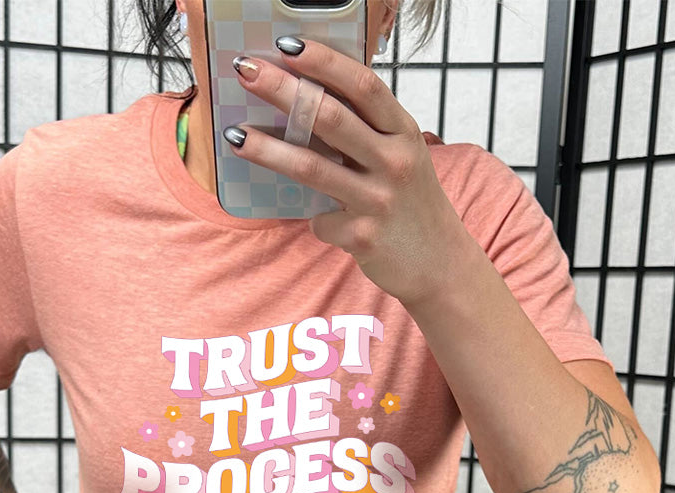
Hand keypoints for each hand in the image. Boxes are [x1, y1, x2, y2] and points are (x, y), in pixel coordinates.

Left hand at [227, 36, 471, 306]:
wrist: (440, 265)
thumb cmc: (411, 205)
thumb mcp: (401, 158)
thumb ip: (366, 133)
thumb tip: (306, 104)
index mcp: (404, 133)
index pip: (363, 85)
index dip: (324, 61)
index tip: (287, 45)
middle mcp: (395, 161)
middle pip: (330, 117)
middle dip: (283, 90)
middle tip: (246, 71)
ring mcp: (379, 200)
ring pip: (312, 167)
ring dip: (267, 149)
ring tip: (234, 135)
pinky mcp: (363, 237)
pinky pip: (320, 220)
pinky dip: (315, 220)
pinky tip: (323, 222)